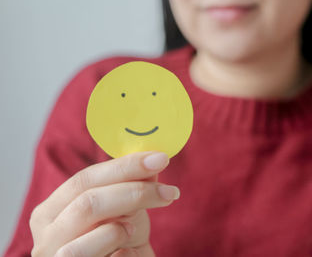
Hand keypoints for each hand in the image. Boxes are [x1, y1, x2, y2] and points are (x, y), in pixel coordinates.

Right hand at [29, 151, 178, 256]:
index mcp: (51, 210)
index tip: (160, 159)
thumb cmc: (115, 244)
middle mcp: (46, 235)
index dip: (124, 166)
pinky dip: (125, 252)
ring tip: (134, 230)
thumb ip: (132, 186)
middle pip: (88, 202)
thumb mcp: (124, 212)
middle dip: (134, 192)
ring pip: (95, 232)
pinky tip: (128, 251)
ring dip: (123, 227)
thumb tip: (152, 162)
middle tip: (170, 192)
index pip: (85, 179)